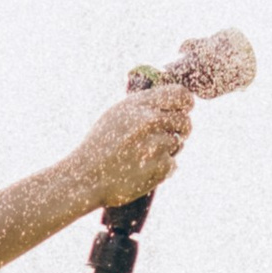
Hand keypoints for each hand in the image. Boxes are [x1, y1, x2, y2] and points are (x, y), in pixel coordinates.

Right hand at [71, 82, 192, 212]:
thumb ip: (143, 107)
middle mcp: (149, 120)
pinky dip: (161, 169)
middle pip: (184, 120)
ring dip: (167, 150)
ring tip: (143, 156)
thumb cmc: (99, 146)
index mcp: (137, 104)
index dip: (186, 102)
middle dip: (179, 130)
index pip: (179, 94)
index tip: (185, 109)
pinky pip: (173, 164)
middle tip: (163, 139)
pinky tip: (141, 170)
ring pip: (179, 143)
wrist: (85, 177)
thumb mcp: (116, 116)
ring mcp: (156, 144)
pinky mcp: (160, 166)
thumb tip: (171, 103)